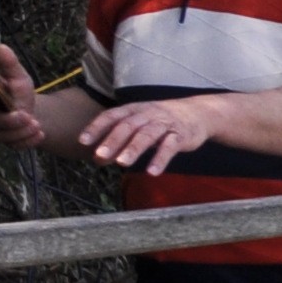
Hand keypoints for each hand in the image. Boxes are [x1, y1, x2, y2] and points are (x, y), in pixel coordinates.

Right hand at [0, 42, 45, 148]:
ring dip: (23, 132)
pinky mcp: (6, 141)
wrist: (30, 110)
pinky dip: (29, 141)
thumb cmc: (19, 91)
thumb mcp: (18, 77)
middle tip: (28, 116)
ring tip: (38, 125)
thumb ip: (10, 65)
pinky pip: (15, 145)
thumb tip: (1, 46)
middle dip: (11, 121)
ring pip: (5, 136)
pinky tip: (40, 134)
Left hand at [80, 92, 222, 175]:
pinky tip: (152, 172)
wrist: (198, 113)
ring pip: (147, 135)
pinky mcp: (181, 136)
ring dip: (133, 149)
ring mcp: (165, 124)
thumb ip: (120, 139)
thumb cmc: (162, 121)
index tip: (83, 141)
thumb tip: (98, 158)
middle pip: (128, 126)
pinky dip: (160, 159)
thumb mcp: (140, 124)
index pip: (112, 116)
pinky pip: (170, 147)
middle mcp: (148, 114)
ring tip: (122, 163)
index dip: (97, 127)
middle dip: (113, 141)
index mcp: (134, 110)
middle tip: (100, 155)